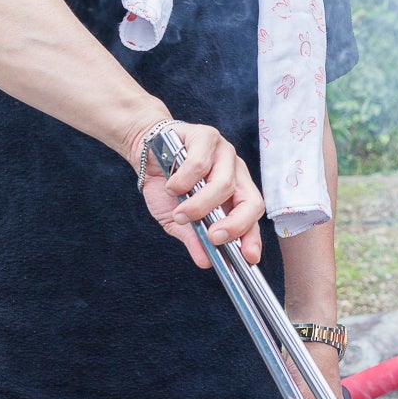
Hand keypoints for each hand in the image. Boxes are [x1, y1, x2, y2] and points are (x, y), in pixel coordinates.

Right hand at [133, 119, 263, 266]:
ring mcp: (224, 153)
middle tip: (213, 237)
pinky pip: (201, 163)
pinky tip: (171, 185)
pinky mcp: (207, 136)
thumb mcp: (177, 219)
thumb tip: (206, 262)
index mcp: (236, 192)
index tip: (248, 258)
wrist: (144, 152)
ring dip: (199, 205)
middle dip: (235, 224)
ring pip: (224, 184)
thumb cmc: (167, 185)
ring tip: (180, 213)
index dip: (253, 237)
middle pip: (252, 201)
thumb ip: (194, 238)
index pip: (253, 217)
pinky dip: (183, 180)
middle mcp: (236, 173)